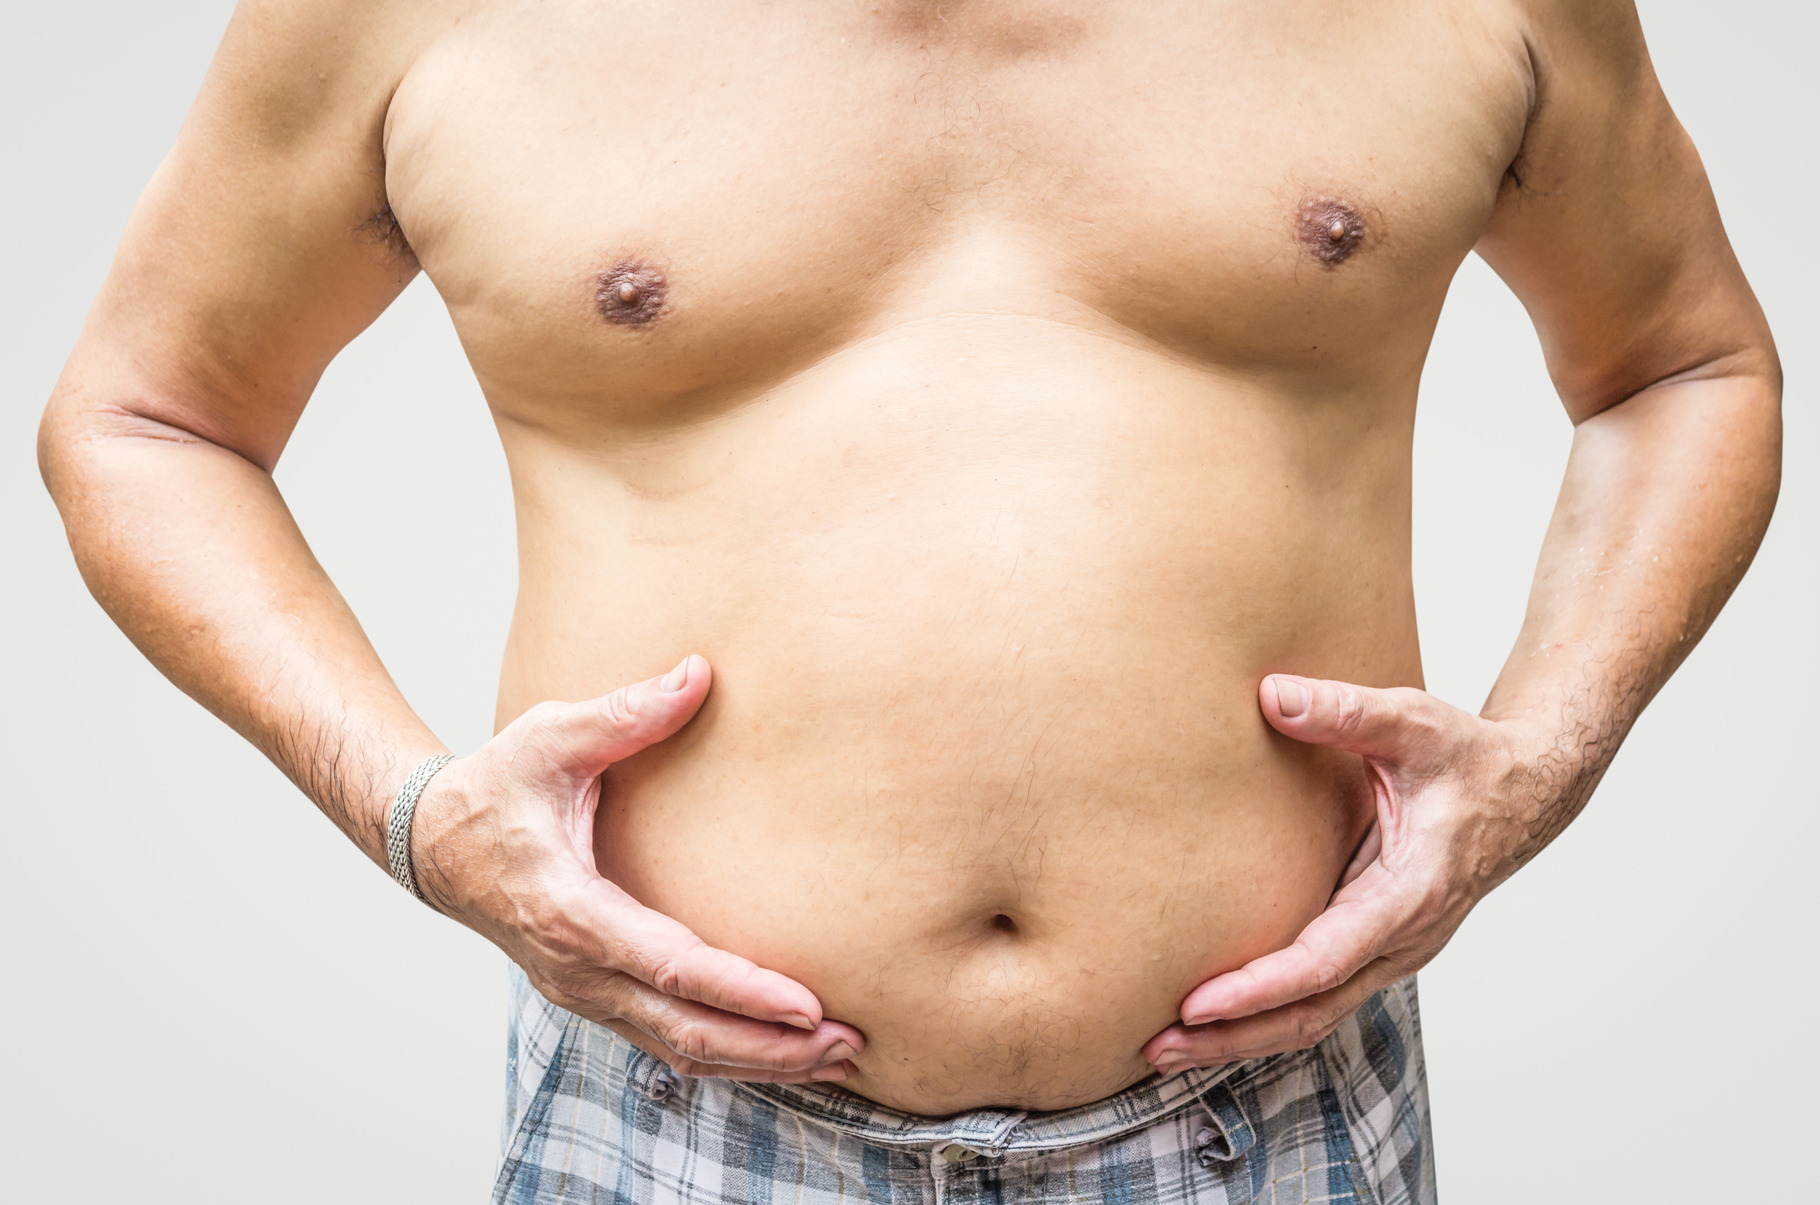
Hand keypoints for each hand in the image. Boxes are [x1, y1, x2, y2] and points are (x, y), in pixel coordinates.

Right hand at [411, 655, 862, 1083]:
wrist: (432, 844)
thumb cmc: (495, 786)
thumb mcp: (552, 737)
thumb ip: (626, 712)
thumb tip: (699, 672)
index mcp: (569, 911)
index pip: (669, 965)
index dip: (740, 990)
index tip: (806, 1005)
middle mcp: (577, 970)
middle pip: (685, 1031)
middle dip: (771, 1046)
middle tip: (848, 1044)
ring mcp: (583, 993)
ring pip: (678, 1049)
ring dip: (758, 1060)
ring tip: (836, 1057)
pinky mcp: (594, 997)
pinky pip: (665, 1041)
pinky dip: (727, 1053)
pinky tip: (780, 1050)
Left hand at [1142, 673, 1548, 1074]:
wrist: (1527, 790)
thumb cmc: (1470, 757)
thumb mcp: (1413, 721)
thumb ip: (1344, 709)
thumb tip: (1271, 695)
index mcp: (1411, 894)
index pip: (1326, 960)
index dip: (1260, 987)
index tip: (1199, 1003)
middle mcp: (1403, 940)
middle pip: (1311, 1012)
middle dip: (1233, 1036)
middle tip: (1157, 1044)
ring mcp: (1392, 951)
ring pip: (1314, 1016)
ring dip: (1242, 1037)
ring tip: (1165, 1046)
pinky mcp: (1377, 947)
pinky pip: (1319, 997)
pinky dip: (1265, 1016)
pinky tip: (1213, 1021)